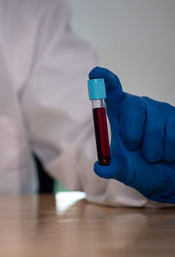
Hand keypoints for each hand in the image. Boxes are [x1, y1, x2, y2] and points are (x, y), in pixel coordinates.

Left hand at [89, 67, 174, 202]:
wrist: (167, 177)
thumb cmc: (141, 168)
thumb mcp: (124, 171)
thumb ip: (111, 168)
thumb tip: (100, 168)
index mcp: (119, 114)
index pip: (111, 91)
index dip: (104, 80)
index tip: (96, 73)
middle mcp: (139, 107)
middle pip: (132, 106)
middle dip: (132, 133)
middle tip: (134, 149)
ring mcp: (161, 110)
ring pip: (156, 126)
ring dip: (154, 150)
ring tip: (154, 156)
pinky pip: (174, 133)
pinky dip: (170, 151)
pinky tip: (169, 153)